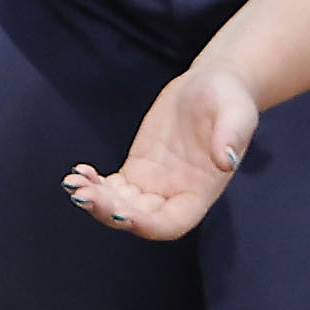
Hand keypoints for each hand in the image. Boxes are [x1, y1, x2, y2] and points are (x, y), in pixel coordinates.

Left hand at [64, 61, 256, 241]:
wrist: (211, 85)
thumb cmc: (230, 99)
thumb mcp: (237, 112)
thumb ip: (233, 136)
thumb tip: (228, 160)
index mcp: (202, 192)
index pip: (171, 223)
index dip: (146, 225)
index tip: (121, 214)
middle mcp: (176, 194)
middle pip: (138, 218)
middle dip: (108, 210)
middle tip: (82, 194)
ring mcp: (154, 184)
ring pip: (120, 205)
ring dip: (95, 199)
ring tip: (73, 182)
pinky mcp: (138, 168)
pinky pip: (112, 187)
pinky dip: (94, 184)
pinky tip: (78, 172)